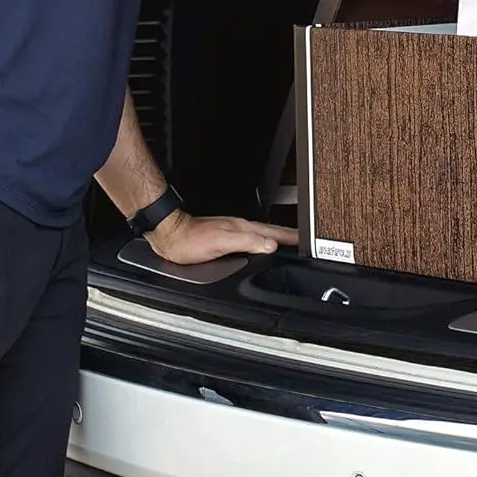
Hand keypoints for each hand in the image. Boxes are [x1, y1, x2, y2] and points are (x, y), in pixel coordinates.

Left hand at [145, 209, 296, 263]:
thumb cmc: (190, 241)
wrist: (170, 236)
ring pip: (261, 235)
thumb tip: (270, 245)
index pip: (273, 232)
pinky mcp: (224, 239)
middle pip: (270, 232)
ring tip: (288, 244)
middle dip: (288, 236)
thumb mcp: (221, 242)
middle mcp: (239, 228)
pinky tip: (260, 248)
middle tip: (303, 241)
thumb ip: (247, 242)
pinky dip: (261, 243)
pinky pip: (251, 240)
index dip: (291, 237)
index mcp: (242, 228)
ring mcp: (232, 232)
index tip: (306, 240)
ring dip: (276, 239)